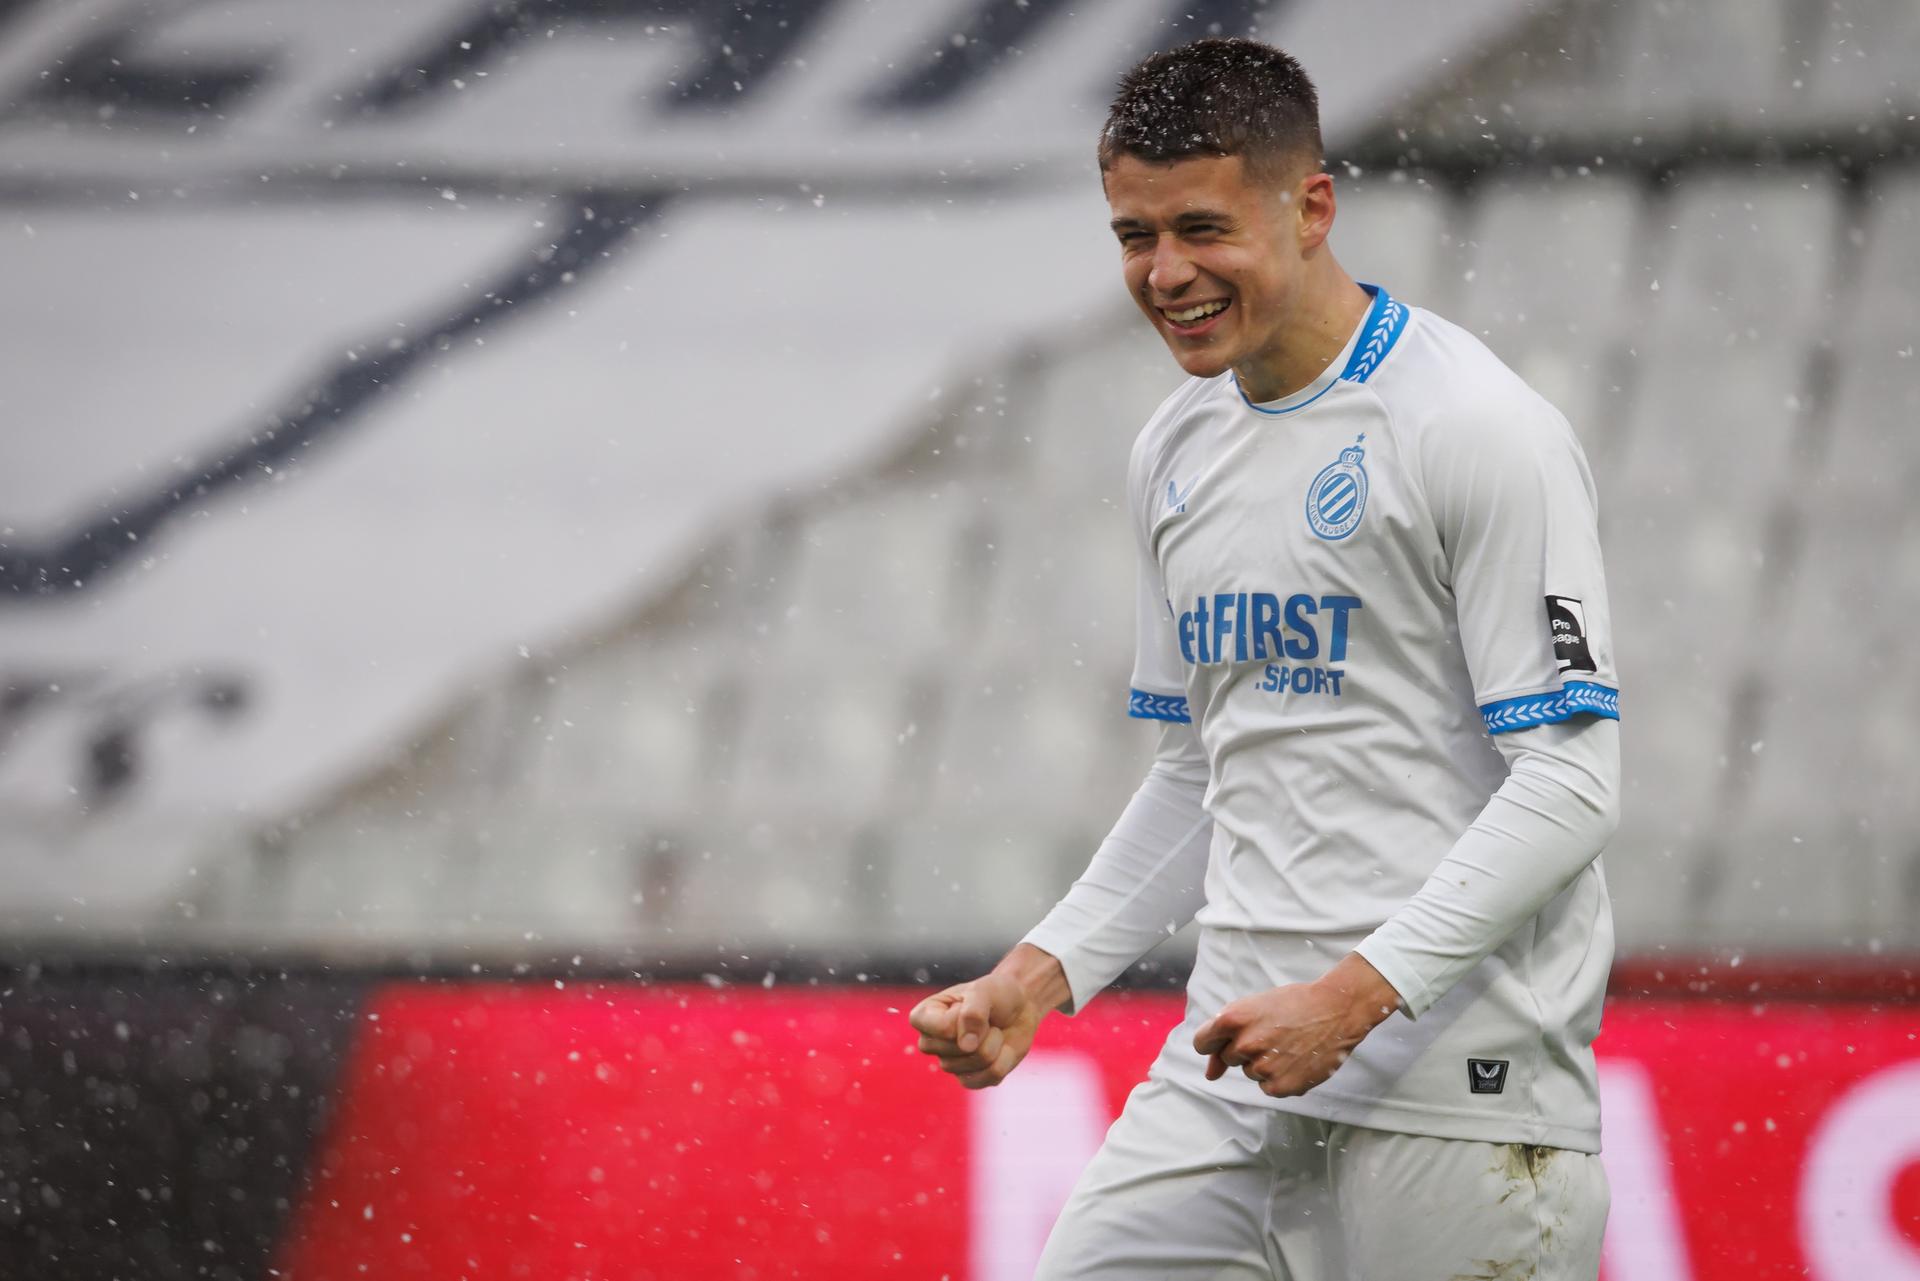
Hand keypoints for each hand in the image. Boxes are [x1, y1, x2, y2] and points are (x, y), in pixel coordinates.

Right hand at [908, 945, 1065, 1088]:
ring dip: (996, 1043)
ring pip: (977, 1062)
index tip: (969, 1004)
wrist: (1018, 1008)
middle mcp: (931, 1043)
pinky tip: (1001, 1049)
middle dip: (983, 1031)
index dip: (964, 1018)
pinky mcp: (969, 1078)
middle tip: (986, 1018)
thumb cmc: (995, 994)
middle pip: (959, 1049)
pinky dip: (1004, 1060)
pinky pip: (989, 1077)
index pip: (941, 1028)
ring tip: (993, 1030)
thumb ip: (973, 1013)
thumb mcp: (984, 991)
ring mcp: (949, 1063)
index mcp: (924, 1016)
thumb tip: (966, 1047)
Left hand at [1190, 952, 1400, 1097]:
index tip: (1226, 1040)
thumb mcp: (1254, 1008)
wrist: (1336, 1010)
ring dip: (1264, 1063)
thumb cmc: (1293, 1004)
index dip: (1214, 1043)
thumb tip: (1209, 1076)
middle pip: (1229, 1058)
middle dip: (1244, 1049)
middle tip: (1272, 1034)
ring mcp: (1263, 1067)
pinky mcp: (1281, 1086)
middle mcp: (1245, 1044)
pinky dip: (1279, 1077)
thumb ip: (1223, 1038)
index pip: (1203, 1043)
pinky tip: (1296, 1059)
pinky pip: (1267, 1087)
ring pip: (1250, 1072)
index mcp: (1232, 1019)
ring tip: (1288, 1044)